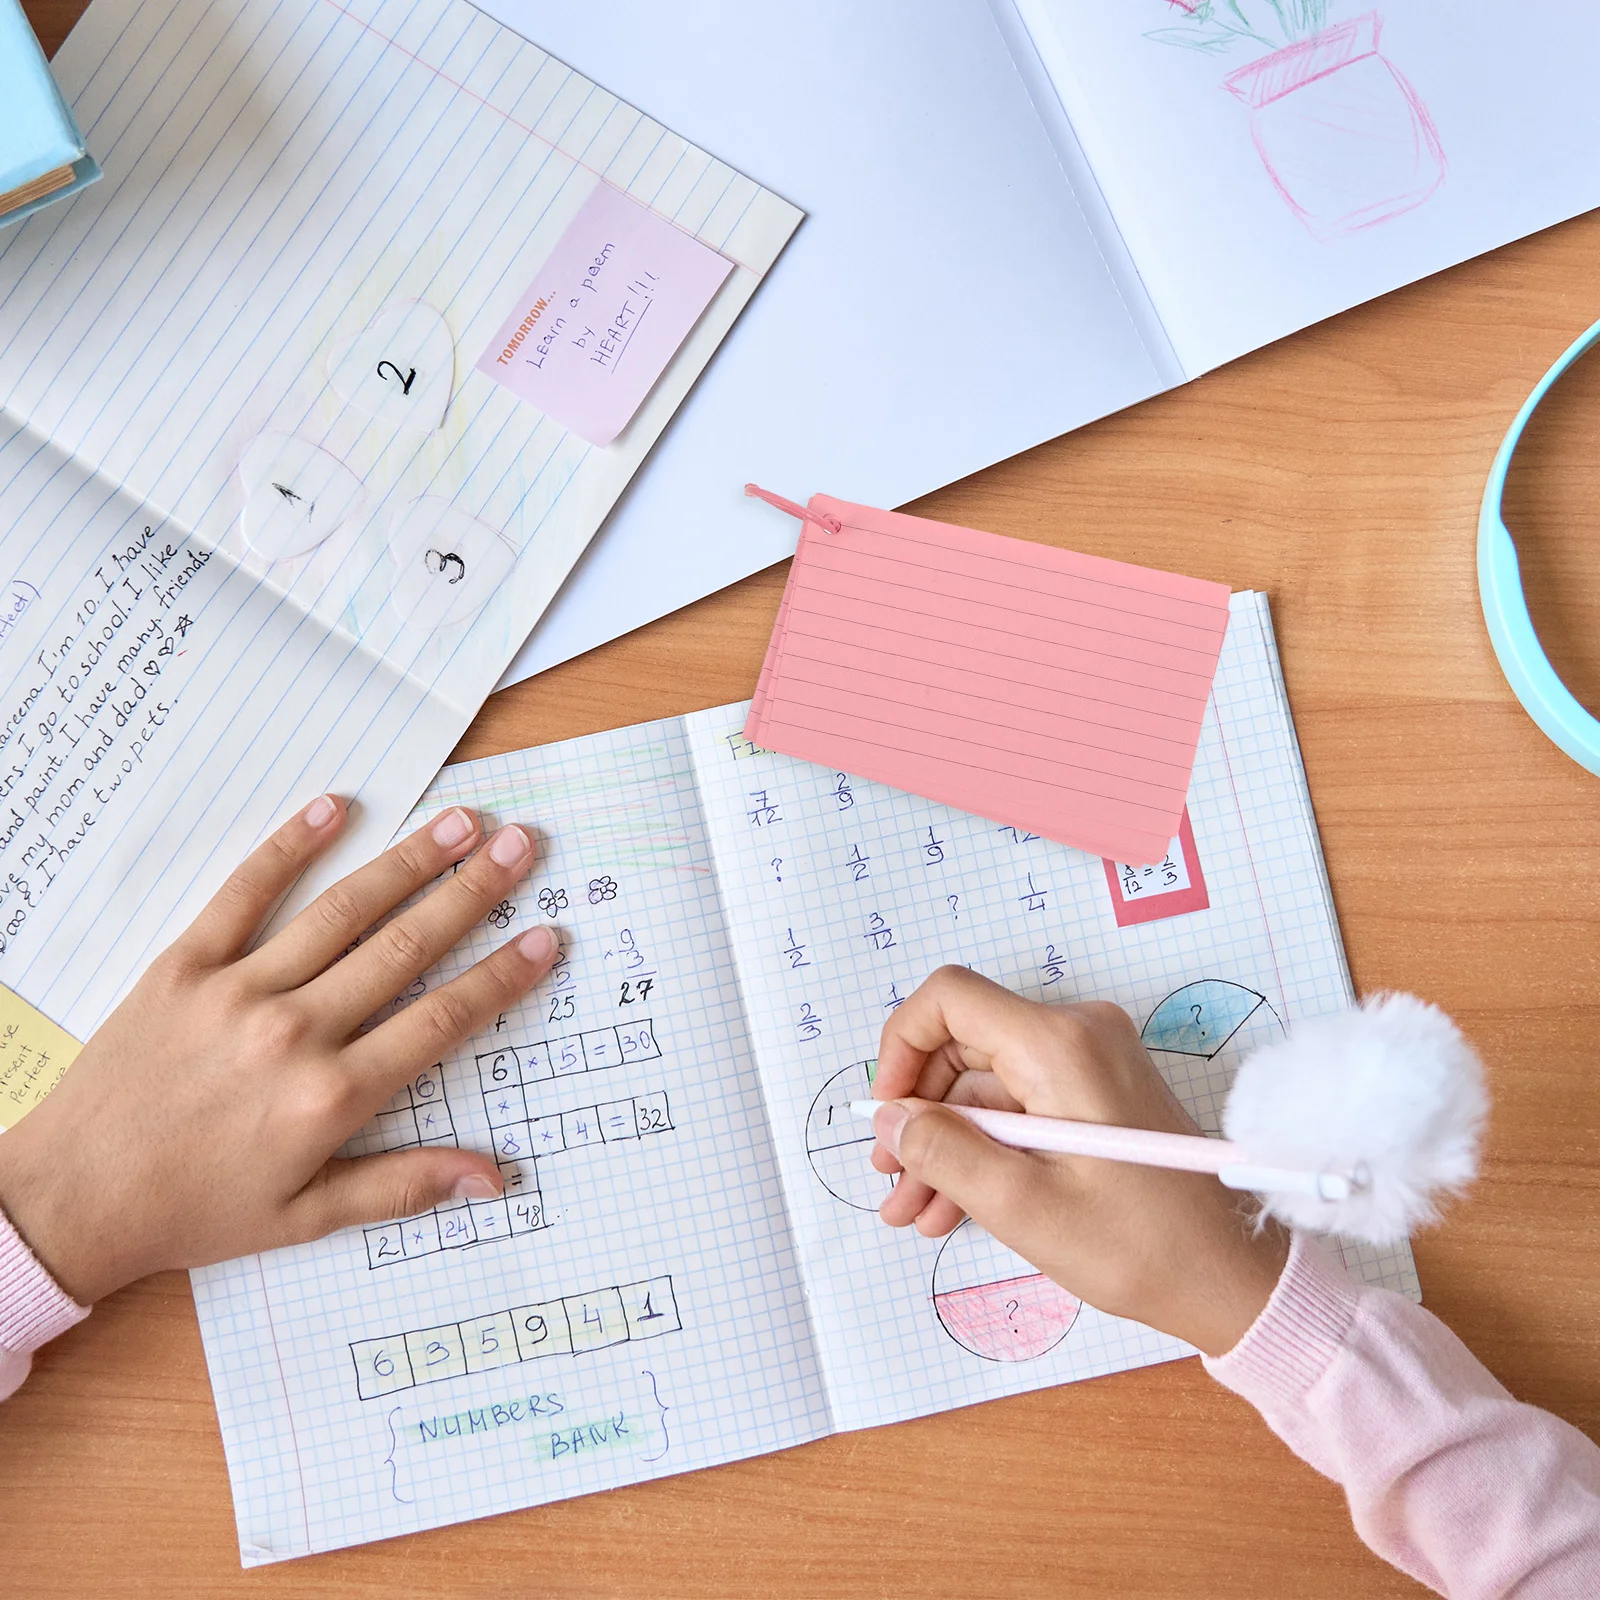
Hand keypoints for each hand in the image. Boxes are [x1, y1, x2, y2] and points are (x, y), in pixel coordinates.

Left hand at [0, 796, 558, 1303]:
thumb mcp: (306, 1217)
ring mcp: (238, 991)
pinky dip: (290, 847)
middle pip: (405, 948)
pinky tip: (334, 807)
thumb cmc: (194, 1211)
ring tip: (462, 824)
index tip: (546, 936)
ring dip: (410, 862)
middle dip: (473, 894)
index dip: (501, 976)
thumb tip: (494, 1177)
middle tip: (522, 847)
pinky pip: (244, 893)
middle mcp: (294, 1032)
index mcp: (330, 1096)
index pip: (440, 1020)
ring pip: (343, 912)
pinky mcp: (184, 965)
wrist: (71, 1198)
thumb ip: (404, 1186)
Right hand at [869, 967, 1288, 1357]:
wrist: (1230, 1277)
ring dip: (944, 1142)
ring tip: (912, 1209)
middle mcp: (1075, 1034)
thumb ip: (945, 1153)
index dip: (900, 1047)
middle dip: (918, 1112)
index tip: (886, 1113)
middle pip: (962, 1045)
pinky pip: (1017, 1104)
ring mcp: (1088, 1062)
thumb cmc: (1140, 1246)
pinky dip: (983, 1147)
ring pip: (983, 1083)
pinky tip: (950, 1204)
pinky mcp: (1094, 1092)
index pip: (949, 998)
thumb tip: (889, 1121)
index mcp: (1060, 1045)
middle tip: (890, 1180)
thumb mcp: (1023, 1207)